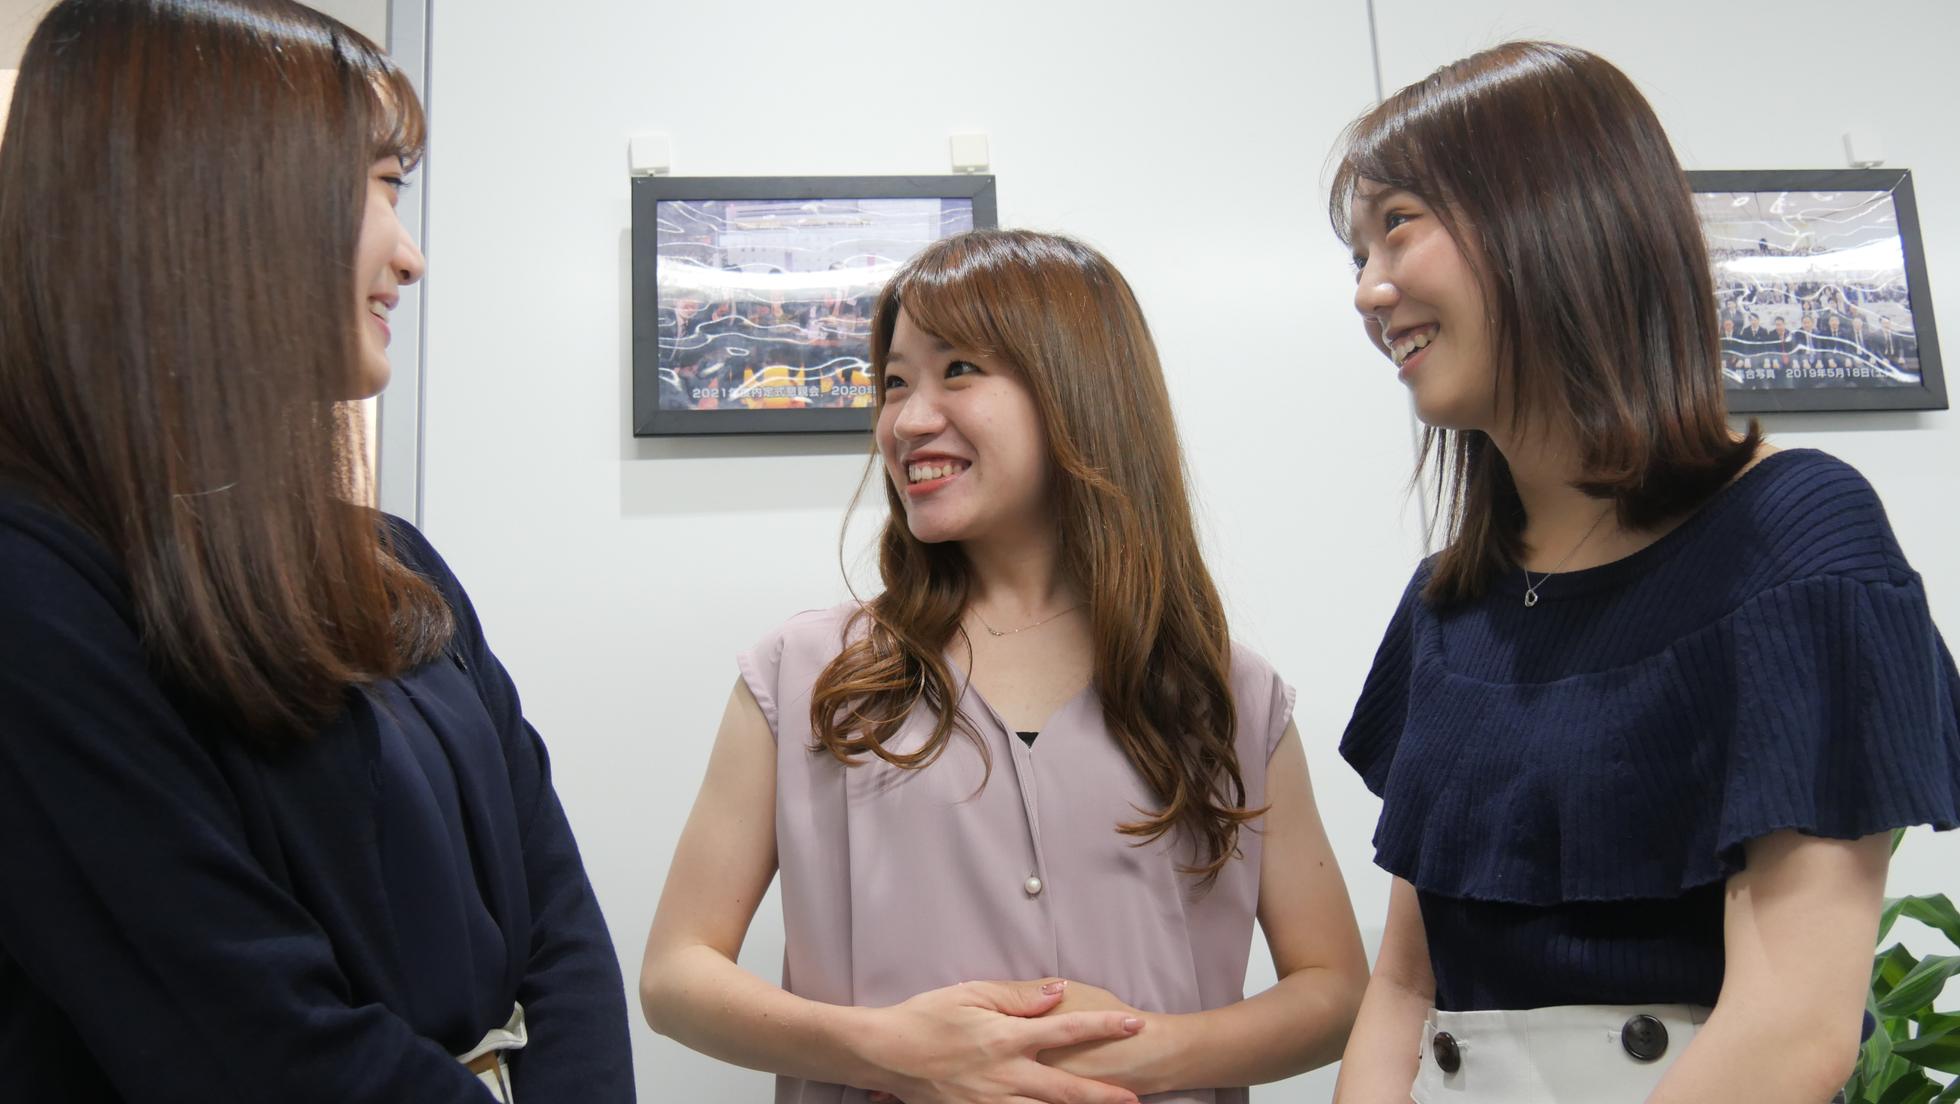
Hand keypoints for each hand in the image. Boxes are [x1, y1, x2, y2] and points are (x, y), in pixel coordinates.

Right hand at [860, 979, 1144, 1103]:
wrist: (883, 1052)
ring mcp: (990, 1103)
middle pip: (1067, 1090)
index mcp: (1006, 1039)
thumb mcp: (971, 994)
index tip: (1134, 1025)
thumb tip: (1057, 993)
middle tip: (1136, 1098)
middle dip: (1105, 1096)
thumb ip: (1018, 997)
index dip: (1104, 1028)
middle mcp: (1005, 1076)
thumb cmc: (925, 1016)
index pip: (1068, 1031)